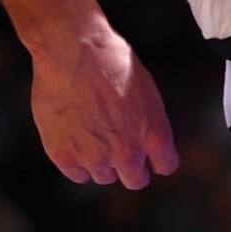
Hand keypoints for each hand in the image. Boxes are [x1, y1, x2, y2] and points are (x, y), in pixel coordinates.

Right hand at [27, 23, 180, 190]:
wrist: (73, 51)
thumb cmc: (111, 60)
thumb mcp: (146, 90)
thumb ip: (149, 123)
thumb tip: (145, 140)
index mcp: (154, 135)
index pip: (165, 166)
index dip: (156, 159)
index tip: (148, 155)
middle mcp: (127, 153)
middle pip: (136, 180)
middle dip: (130, 167)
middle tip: (117, 147)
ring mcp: (94, 158)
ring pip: (103, 176)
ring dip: (100, 161)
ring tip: (90, 131)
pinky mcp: (65, 156)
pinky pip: (77, 173)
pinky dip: (75, 160)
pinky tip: (73, 136)